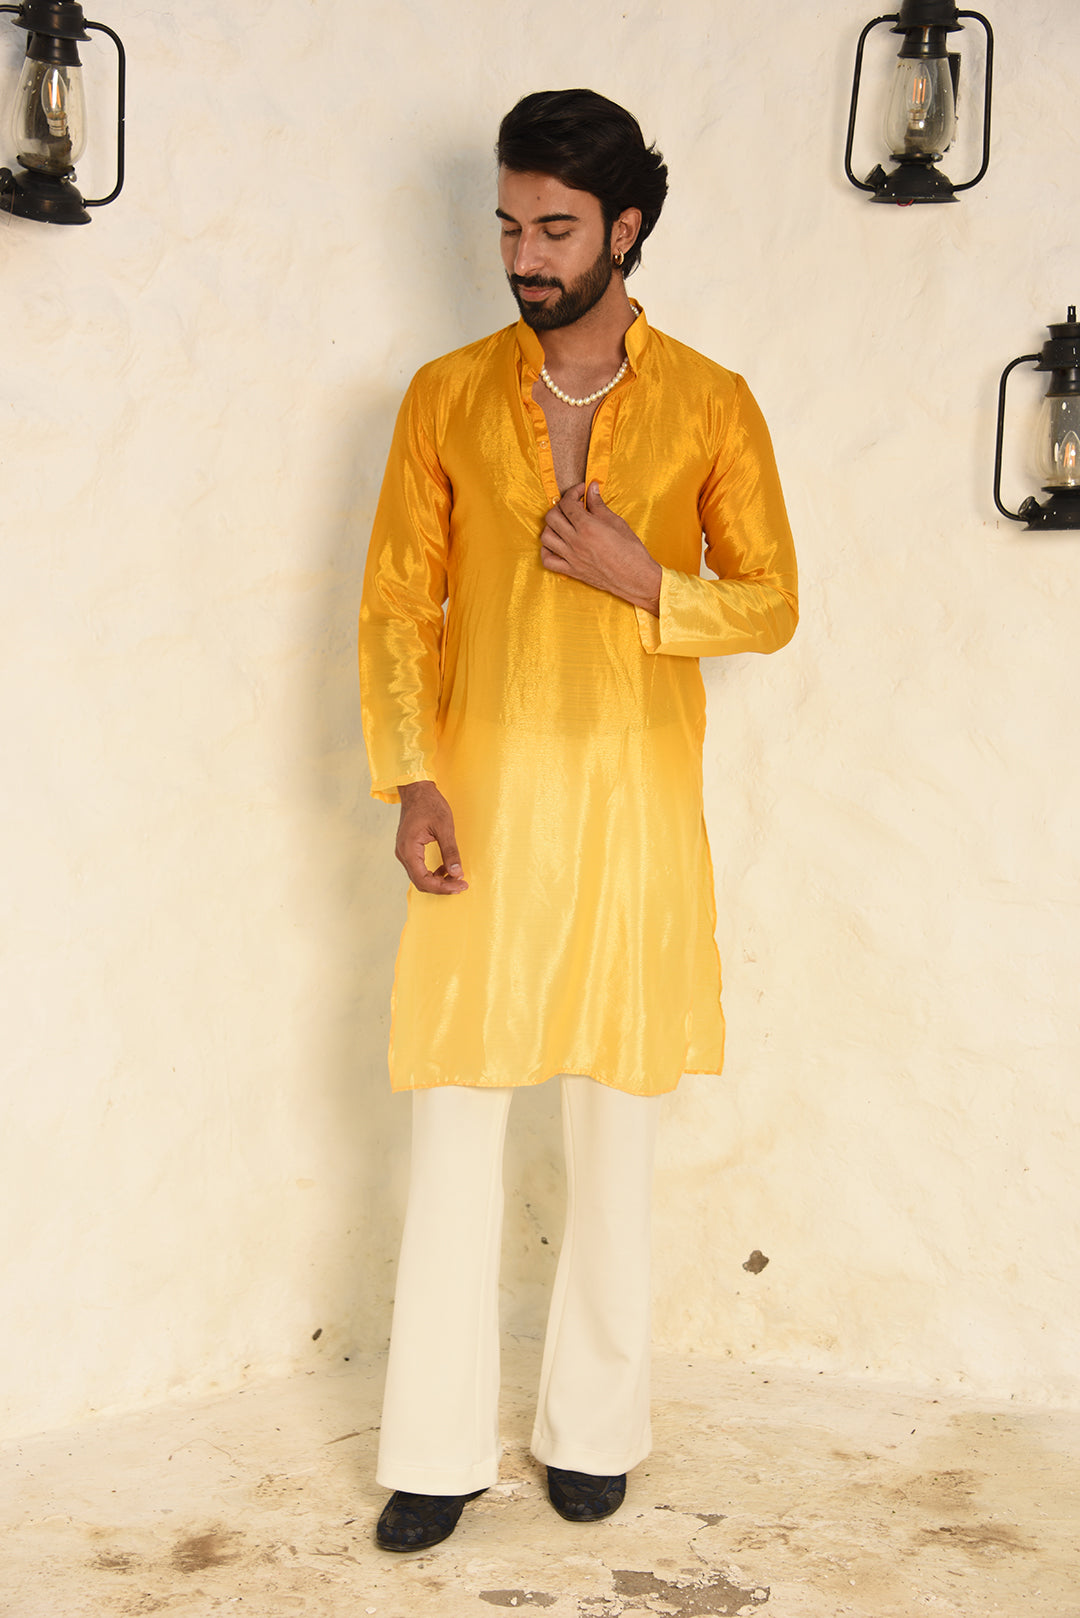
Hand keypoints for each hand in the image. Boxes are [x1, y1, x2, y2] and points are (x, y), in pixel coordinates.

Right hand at [396, 780, 467, 894]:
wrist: (417, 789)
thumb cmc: (430, 804)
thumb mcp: (445, 827)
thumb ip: (451, 852)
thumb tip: (458, 873)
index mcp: (409, 849)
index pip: (423, 880)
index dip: (443, 887)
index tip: (460, 886)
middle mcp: (403, 853)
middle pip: (420, 882)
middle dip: (441, 887)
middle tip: (461, 885)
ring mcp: (404, 852)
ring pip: (419, 877)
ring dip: (437, 881)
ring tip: (456, 878)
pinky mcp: (408, 849)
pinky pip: (419, 868)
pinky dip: (432, 873)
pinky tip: (445, 869)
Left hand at [540, 481, 661, 614]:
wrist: (636, 578)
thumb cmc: (630, 551)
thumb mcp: (616, 522)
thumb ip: (599, 505)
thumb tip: (592, 488)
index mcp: (587, 527)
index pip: (568, 504)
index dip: (572, 492)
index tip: (581, 491)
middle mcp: (575, 542)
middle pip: (552, 517)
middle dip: (560, 507)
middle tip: (574, 507)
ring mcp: (571, 558)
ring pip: (546, 537)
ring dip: (552, 526)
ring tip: (565, 524)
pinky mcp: (572, 571)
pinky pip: (548, 561)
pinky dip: (547, 551)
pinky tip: (557, 544)